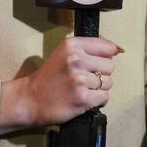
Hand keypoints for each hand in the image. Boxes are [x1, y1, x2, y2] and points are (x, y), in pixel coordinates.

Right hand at [0, 35, 120, 131]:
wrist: (30, 99)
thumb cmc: (48, 78)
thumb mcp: (63, 53)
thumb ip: (88, 48)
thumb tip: (116, 48)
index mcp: (72, 45)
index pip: (107, 47)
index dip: (106, 56)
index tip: (98, 63)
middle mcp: (76, 59)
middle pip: (110, 66)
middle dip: (101, 74)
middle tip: (84, 79)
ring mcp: (79, 79)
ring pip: (108, 83)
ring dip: (99, 88)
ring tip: (82, 89)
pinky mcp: (82, 98)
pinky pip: (104, 97)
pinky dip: (97, 100)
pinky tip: (84, 99)